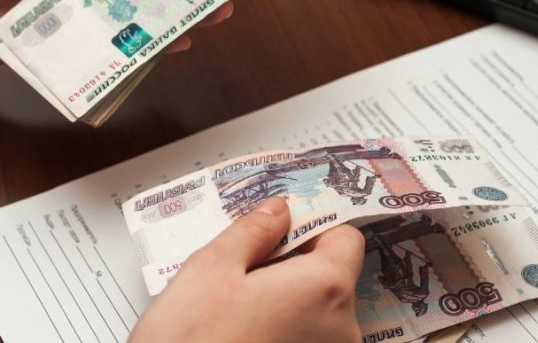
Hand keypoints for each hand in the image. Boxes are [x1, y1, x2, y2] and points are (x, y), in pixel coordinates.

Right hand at [129, 197, 364, 342]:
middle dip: (296, 264)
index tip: (282, 229)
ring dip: (288, 299)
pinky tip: (246, 332)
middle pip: (332, 276)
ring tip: (240, 306)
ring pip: (318, 310)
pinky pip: (307, 336)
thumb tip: (279, 210)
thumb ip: (254, 231)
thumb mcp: (211, 269)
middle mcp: (341, 329)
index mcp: (325, 289)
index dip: (315, 227)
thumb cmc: (188, 341)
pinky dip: (285, 328)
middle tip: (248, 267)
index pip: (346, 239)